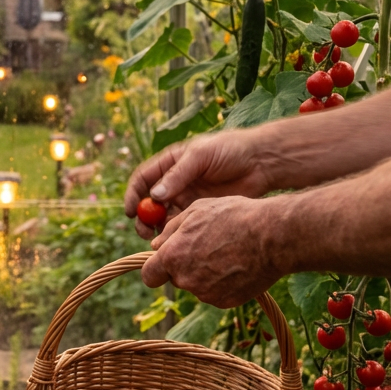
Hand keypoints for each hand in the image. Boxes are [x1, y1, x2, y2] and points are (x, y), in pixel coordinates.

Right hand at [124, 129, 272, 237]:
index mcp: (170, 163)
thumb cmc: (230, 150)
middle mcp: (175, 181)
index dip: (133, 195)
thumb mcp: (201, 156)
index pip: (143, 179)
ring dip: (158, 228)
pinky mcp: (200, 211)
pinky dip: (176, 233)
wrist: (260, 162)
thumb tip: (154, 195)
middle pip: (149, 202)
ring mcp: (187, 197)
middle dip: (144, 218)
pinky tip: (179, 239)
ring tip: (161, 239)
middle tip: (145, 232)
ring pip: (164, 216)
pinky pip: (182, 224)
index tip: (130, 212)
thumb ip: (178, 175)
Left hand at [140, 195, 283, 306]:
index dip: (155, 269)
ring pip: (197, 286)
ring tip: (228, 252)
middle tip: (207, 248)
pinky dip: (222, 283)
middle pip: (176, 279)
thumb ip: (171, 229)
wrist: (272, 237)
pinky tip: (238, 265)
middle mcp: (185, 279)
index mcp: (172, 256)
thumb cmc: (234, 216)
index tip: (164, 263)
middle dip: (184, 267)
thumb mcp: (197, 210)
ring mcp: (205, 293)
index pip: (149, 275)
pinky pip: (216, 293)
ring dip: (205, 274)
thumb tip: (155, 244)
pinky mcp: (225, 302)